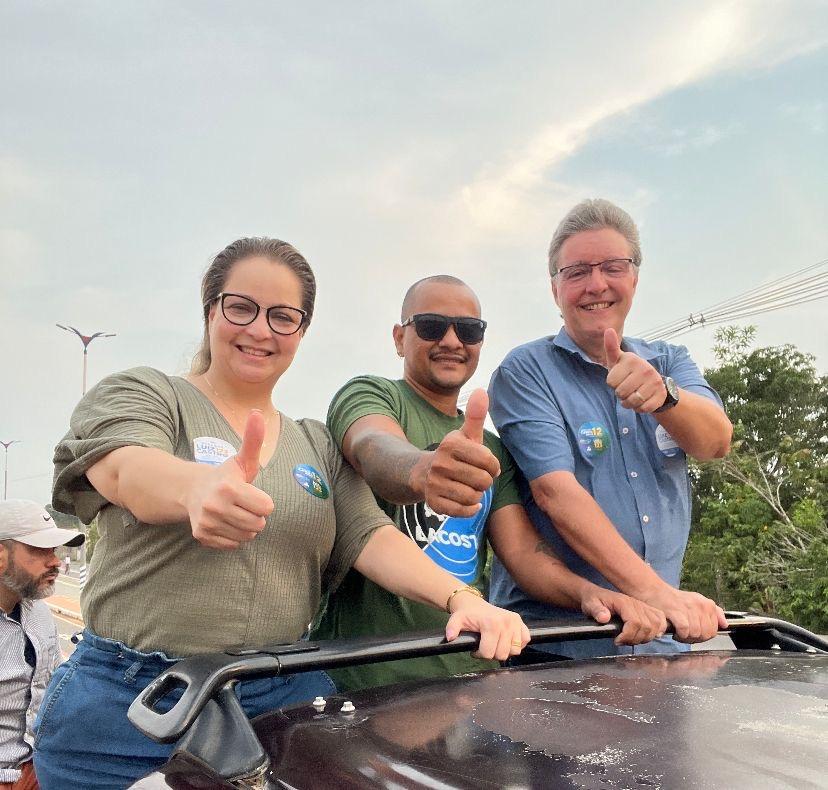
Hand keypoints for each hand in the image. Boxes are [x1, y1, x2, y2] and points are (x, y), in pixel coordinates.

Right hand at [185, 410, 274, 549]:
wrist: (192, 490)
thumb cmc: (225, 476)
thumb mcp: (242, 459)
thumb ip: (253, 439)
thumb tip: (257, 413)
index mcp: (229, 487)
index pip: (267, 507)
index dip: (263, 501)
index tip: (251, 493)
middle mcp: (215, 506)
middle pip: (258, 525)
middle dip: (256, 516)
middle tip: (244, 505)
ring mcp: (207, 523)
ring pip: (247, 537)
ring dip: (246, 527)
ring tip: (235, 513)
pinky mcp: (202, 536)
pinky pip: (233, 545)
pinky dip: (233, 537)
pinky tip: (225, 522)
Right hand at [422, 389, 500, 517]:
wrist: (423, 473)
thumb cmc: (455, 454)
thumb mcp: (465, 435)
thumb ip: (475, 415)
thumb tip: (481, 391)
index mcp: (451, 444)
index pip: (488, 461)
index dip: (492, 466)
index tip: (486, 465)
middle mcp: (440, 463)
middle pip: (483, 481)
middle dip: (484, 481)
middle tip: (476, 477)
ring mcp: (435, 484)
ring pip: (474, 497)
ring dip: (477, 495)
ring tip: (468, 487)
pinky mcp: (434, 503)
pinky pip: (463, 511)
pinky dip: (469, 508)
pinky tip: (467, 501)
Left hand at [446, 591, 529, 660]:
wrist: (476, 605)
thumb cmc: (467, 615)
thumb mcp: (456, 620)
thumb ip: (452, 628)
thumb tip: (450, 638)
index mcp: (491, 623)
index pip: (489, 653)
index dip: (479, 654)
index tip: (475, 649)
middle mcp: (506, 622)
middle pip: (502, 654)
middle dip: (492, 654)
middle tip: (485, 646)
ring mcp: (515, 623)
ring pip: (515, 651)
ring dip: (505, 650)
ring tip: (495, 643)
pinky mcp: (522, 623)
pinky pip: (525, 642)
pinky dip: (516, 644)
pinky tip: (506, 640)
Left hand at [579, 585, 667, 645]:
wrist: (595, 595)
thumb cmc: (593, 601)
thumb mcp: (589, 604)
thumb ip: (596, 610)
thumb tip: (604, 618)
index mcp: (623, 602)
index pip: (635, 622)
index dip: (628, 636)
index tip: (617, 641)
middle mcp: (636, 603)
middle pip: (648, 626)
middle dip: (636, 639)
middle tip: (623, 641)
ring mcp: (642, 606)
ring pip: (656, 625)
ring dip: (647, 637)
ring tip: (632, 639)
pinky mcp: (646, 610)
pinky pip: (660, 619)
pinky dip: (658, 629)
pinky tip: (647, 634)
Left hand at [604, 328, 667, 412]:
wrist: (655, 384)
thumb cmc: (629, 372)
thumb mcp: (618, 360)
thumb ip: (611, 347)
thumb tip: (608, 329)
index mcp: (632, 360)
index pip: (610, 382)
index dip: (613, 383)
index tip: (620, 378)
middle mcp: (645, 369)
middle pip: (620, 393)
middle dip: (620, 394)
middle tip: (627, 387)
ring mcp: (654, 382)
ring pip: (631, 402)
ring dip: (629, 403)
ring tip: (633, 394)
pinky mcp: (660, 395)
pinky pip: (642, 409)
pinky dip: (639, 408)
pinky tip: (642, 400)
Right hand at [641, 583, 726, 642]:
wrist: (654, 591)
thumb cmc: (674, 600)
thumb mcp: (697, 601)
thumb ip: (714, 612)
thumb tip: (725, 624)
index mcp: (707, 604)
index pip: (714, 630)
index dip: (704, 635)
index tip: (695, 632)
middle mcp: (700, 605)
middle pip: (706, 634)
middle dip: (696, 638)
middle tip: (686, 634)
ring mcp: (689, 609)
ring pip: (696, 634)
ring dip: (686, 637)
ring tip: (679, 632)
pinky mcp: (677, 612)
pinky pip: (685, 631)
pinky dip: (680, 634)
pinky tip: (675, 631)